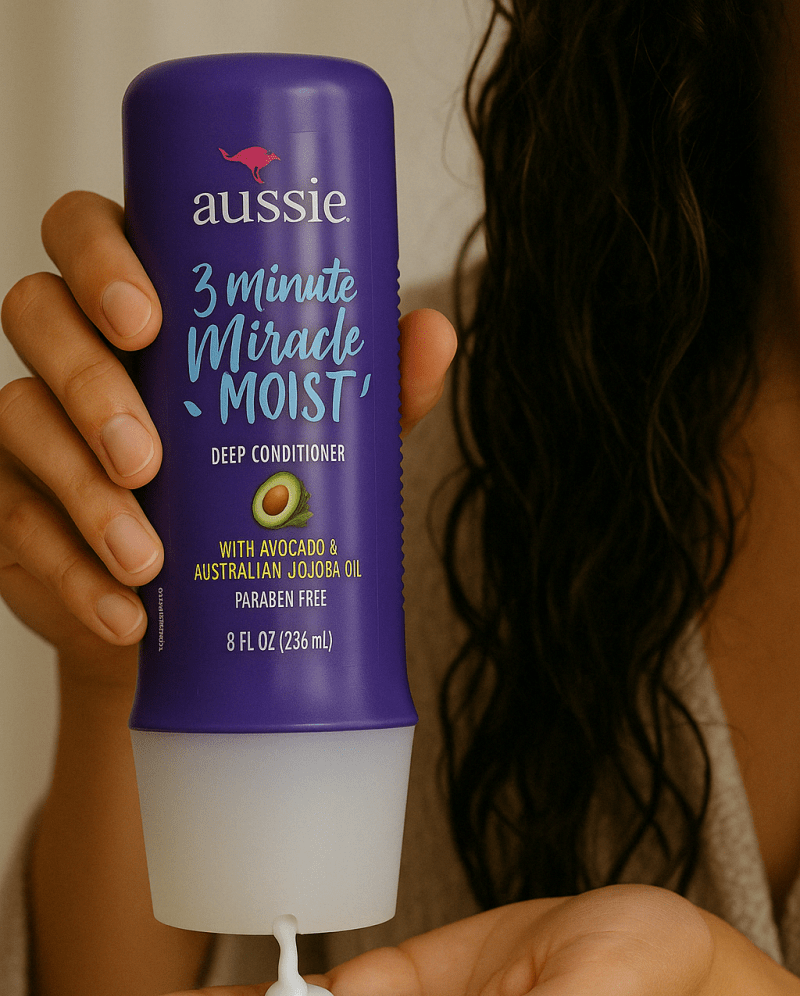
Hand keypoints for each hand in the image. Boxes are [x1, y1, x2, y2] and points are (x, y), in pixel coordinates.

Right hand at [0, 190, 454, 681]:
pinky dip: (71, 571)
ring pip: (18, 416)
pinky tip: (124, 610)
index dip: (98, 259)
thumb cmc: (255, 483)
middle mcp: (73, 349)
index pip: (84, 231)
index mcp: (139, 299)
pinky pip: (14, 521)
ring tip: (148, 558)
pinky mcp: (13, 505)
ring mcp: (32, 425)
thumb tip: (431, 332)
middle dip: (89, 383)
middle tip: (151, 457)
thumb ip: (366, 381)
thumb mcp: (317, 429)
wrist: (204, 605)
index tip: (151, 319)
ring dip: (82, 491)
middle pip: (34, 313)